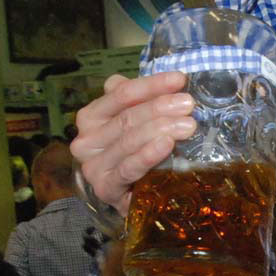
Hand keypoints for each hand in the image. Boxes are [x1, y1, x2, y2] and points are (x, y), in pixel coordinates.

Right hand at [70, 72, 196, 214]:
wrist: (128, 196)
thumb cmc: (133, 153)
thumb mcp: (134, 122)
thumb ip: (142, 100)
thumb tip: (170, 82)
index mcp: (91, 116)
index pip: (121, 93)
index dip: (152, 84)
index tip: (180, 79)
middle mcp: (86, 140)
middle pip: (127, 117)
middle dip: (161, 108)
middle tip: (189, 105)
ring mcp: (93, 166)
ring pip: (129, 140)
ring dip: (161, 129)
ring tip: (188, 125)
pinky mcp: (105, 188)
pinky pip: (128, 168)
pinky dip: (148, 155)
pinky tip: (167, 145)